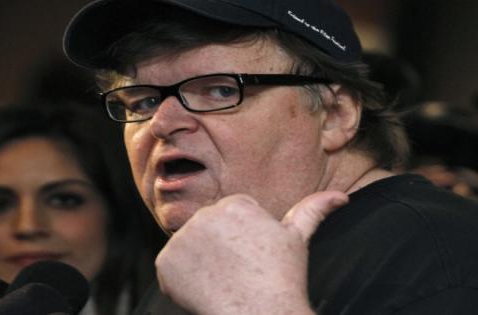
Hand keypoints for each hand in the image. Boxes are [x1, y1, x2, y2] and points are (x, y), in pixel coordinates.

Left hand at [155, 191, 347, 314]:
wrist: (260, 314)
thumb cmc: (281, 279)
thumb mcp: (297, 240)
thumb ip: (312, 210)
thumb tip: (342, 195)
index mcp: (235, 204)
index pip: (230, 216)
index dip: (242, 239)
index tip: (251, 257)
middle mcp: (205, 214)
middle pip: (208, 229)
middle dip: (219, 246)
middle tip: (238, 270)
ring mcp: (182, 238)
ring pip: (190, 246)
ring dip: (200, 261)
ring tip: (223, 279)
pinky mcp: (165, 262)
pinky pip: (171, 267)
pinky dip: (182, 279)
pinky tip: (204, 288)